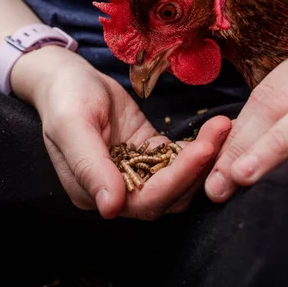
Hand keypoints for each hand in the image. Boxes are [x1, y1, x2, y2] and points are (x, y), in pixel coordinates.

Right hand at [11, 46, 230, 218]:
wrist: (67, 78)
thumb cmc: (65, 98)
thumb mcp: (71, 124)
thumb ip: (89, 166)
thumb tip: (110, 208)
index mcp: (94, 192)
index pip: (144, 201)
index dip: (176, 181)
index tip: (202, 150)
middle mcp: (119, 191)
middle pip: (169, 195)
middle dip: (198, 168)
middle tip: (221, 132)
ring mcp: (137, 173)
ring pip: (180, 181)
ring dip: (204, 159)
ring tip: (223, 127)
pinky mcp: (150, 154)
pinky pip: (179, 159)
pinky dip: (199, 148)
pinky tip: (216, 128)